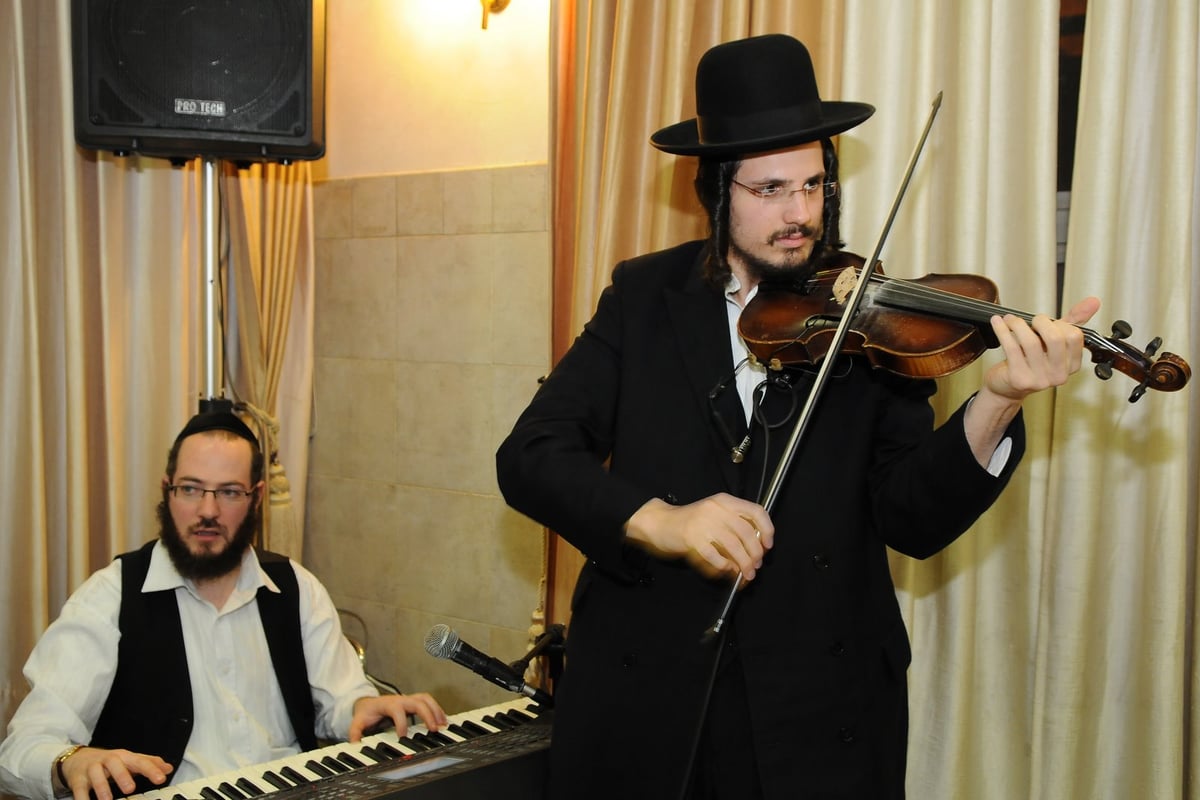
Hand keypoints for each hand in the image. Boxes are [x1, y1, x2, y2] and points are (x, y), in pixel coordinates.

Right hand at [59, 746, 171, 799]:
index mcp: (124, 757)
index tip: (161, 778)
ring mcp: (92, 769)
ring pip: (96, 776)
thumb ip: (148, 764)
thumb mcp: (129, 760)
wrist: (78, 759)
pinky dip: (82, 798)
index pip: (140, 761)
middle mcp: (108, 761)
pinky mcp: (78, 779)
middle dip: (123, 775)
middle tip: (130, 789)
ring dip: (102, 788)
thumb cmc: (109, 762)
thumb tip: (168, 768)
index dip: (151, 769)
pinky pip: (79, 789)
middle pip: (115, 764)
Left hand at [350, 693, 447, 739]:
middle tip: (433, 729)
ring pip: (426, 699)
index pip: (397, 710)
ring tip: (443, 724)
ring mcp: (408, 699)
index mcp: (388, 704)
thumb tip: (355, 745)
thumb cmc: (367, 713)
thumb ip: (355, 733)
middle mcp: (401, 699)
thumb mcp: (358, 722)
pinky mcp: (414, 701)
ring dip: (436, 710)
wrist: (368, 703)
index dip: (401, 723)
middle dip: (427, 715)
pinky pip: (428, 701)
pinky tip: (443, 721)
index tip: (403, 737)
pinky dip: (437, 709)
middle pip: (418, 702)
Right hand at [624, 494, 773, 579]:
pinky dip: (725, 567)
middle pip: (746, 533)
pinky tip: (727, 570)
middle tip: (755, 566)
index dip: (767, 529)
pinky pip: (715, 557)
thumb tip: (758, 546)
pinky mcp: (692, 539)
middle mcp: (715, 509)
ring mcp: (703, 523)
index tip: (768, 545)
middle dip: (755, 554)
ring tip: (746, 574)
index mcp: (724, 501)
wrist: (659, 523)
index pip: (755, 511)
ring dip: (743, 564)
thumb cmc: (690, 521)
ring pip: (733, 547)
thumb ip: (734, 523)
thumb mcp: (714, 513)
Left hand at [964, 296, 1099, 464]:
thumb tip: (1094, 301)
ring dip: (1018, 325)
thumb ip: (1074, 321)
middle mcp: (1059, 374)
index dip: (1059, 324)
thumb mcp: (1054, 341)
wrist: (1007, 387)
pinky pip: (1011, 347)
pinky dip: (1002, 330)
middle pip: (1056, 338)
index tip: (1045, 322)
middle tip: (1031, 320)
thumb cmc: (1031, 361)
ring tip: (1010, 320)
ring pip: (1031, 342)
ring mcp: (1039, 379)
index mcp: (1072, 365)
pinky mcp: (1019, 378)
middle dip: (1041, 322)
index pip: (1075, 336)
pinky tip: (998, 322)